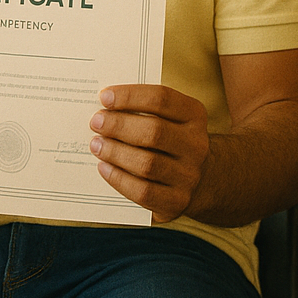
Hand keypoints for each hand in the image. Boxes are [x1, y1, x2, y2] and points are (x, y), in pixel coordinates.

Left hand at [90, 85, 209, 222]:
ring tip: (96, 144)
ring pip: (147, 164)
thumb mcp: (170, 119)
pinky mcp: (176, 202)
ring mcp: (188, 175)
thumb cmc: (172, 142)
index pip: (162, 99)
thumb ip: (144, 109)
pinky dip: (118, 179)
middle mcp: (196, 145)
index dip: (130, 96)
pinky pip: (143, 192)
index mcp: (194, 116)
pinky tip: (103, 168)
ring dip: (115, 152)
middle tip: (96, 122)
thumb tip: (106, 106)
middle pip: (154, 131)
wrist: (201, 180)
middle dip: (119, 125)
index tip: (104, 96)